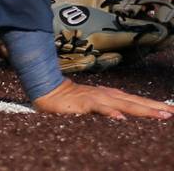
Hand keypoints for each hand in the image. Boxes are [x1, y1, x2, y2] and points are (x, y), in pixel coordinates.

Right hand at [33, 78, 173, 119]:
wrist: (46, 90)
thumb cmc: (70, 101)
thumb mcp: (93, 106)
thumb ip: (108, 109)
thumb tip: (125, 116)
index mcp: (110, 96)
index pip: (136, 101)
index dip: (153, 106)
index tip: (170, 111)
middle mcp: (107, 95)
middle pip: (136, 102)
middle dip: (155, 108)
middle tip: (172, 113)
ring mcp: (96, 98)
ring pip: (124, 104)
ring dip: (143, 110)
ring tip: (161, 115)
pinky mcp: (83, 103)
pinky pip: (99, 108)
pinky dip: (110, 112)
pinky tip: (121, 118)